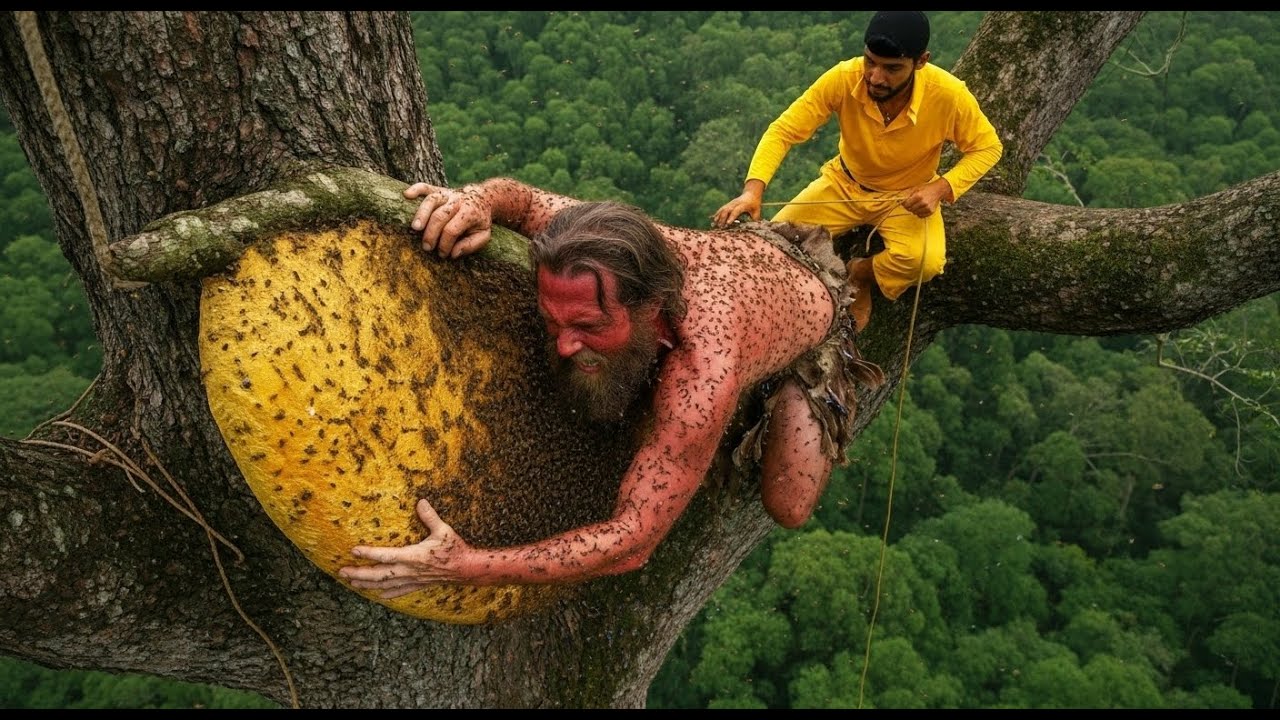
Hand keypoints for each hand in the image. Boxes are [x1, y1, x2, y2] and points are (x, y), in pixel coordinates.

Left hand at [339, 498, 469, 597]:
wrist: (466, 569)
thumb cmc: (454, 548)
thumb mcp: (443, 530)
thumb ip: (430, 516)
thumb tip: (421, 502)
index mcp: (413, 556)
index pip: (385, 556)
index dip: (368, 554)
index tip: (353, 550)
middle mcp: (409, 571)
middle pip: (379, 575)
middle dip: (359, 573)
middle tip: (343, 572)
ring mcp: (412, 580)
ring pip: (384, 585)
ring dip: (366, 584)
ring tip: (352, 582)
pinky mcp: (417, 585)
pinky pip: (398, 592)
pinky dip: (386, 593)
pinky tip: (377, 594)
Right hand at [404, 182, 491, 257]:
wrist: (483, 197)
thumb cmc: (480, 220)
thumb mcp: (483, 235)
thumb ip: (471, 245)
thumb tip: (453, 254)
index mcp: (469, 213)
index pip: (452, 230)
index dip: (445, 244)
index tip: (443, 254)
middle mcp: (457, 201)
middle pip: (440, 216)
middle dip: (431, 234)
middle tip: (426, 247)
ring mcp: (447, 194)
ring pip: (431, 201)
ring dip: (421, 214)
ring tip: (415, 228)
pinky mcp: (439, 189)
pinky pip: (426, 187)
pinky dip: (415, 189)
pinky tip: (406, 195)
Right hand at [711, 189, 762, 228]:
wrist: (751, 194)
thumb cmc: (755, 204)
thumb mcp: (757, 212)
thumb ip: (753, 220)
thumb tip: (750, 229)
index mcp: (744, 205)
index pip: (736, 210)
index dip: (732, 217)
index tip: (728, 223)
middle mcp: (736, 203)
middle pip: (727, 210)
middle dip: (723, 218)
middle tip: (721, 227)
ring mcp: (731, 203)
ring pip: (723, 209)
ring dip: (718, 217)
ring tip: (715, 225)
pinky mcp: (729, 204)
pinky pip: (722, 209)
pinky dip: (717, 214)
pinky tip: (714, 220)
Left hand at [899, 178, 952, 217]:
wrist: (938, 190)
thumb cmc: (925, 188)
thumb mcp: (915, 188)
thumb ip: (906, 193)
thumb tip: (897, 199)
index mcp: (918, 196)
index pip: (906, 204)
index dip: (904, 203)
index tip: (905, 202)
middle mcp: (923, 202)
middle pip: (910, 209)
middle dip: (909, 206)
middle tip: (912, 203)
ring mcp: (927, 208)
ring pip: (915, 213)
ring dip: (914, 210)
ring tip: (917, 204)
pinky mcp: (930, 211)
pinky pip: (921, 216)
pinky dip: (919, 213)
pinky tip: (921, 207)